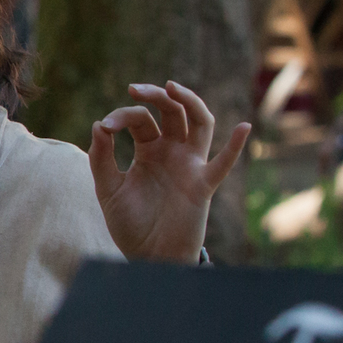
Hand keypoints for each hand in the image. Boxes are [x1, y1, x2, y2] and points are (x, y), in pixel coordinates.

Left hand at [89, 81, 250, 263]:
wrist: (147, 256)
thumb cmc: (129, 224)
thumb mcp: (108, 189)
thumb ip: (102, 159)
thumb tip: (98, 124)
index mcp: (149, 150)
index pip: (141, 120)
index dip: (121, 117)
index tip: (104, 127)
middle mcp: (172, 152)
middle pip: (172, 112)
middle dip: (155, 96)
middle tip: (135, 88)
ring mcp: (190, 166)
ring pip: (199, 125)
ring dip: (189, 103)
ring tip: (171, 86)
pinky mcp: (202, 185)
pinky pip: (223, 164)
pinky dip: (235, 146)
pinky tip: (244, 127)